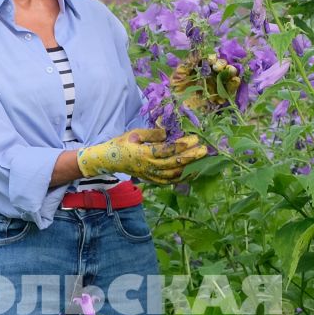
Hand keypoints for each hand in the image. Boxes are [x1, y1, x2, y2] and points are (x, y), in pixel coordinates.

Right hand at [76, 127, 208, 184]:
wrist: (109, 161)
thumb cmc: (121, 144)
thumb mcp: (134, 134)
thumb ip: (151, 134)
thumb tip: (166, 133)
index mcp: (144, 153)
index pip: (168, 150)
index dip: (182, 145)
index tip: (194, 139)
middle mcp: (149, 167)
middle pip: (174, 163)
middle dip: (191, 156)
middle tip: (204, 149)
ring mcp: (150, 175)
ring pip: (173, 173)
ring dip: (189, 167)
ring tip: (201, 160)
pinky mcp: (151, 179)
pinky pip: (168, 181)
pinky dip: (180, 178)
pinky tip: (190, 173)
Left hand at [170, 57, 241, 109]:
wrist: (177, 109)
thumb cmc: (176, 90)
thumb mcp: (178, 75)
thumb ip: (188, 63)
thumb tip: (198, 50)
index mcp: (202, 68)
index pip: (210, 60)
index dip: (212, 58)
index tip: (211, 60)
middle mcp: (211, 75)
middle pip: (221, 66)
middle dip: (222, 64)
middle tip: (217, 67)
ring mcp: (217, 85)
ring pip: (228, 75)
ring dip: (231, 72)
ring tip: (230, 71)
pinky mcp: (221, 97)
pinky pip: (230, 89)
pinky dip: (234, 84)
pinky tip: (235, 80)